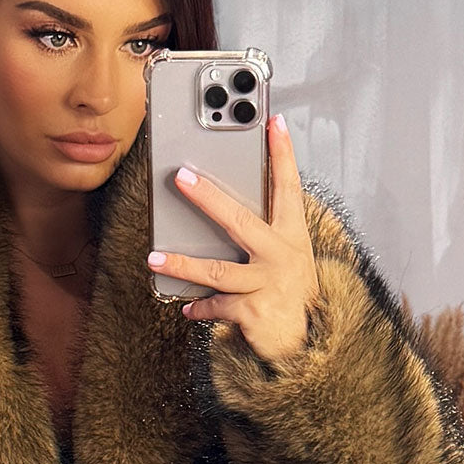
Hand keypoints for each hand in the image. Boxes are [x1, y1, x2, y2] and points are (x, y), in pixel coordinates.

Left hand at [147, 112, 319, 365]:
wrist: (308, 341)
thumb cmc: (290, 290)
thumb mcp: (286, 255)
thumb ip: (262, 231)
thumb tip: (219, 209)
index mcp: (290, 235)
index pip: (288, 186)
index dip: (282, 154)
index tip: (273, 122)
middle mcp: (281, 255)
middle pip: (239, 220)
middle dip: (208, 198)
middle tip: (181, 178)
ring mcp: (267, 283)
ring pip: (218, 271)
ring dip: (183, 265)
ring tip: (155, 260)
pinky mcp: (253, 311)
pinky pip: (217, 305)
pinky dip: (200, 307)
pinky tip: (186, 307)